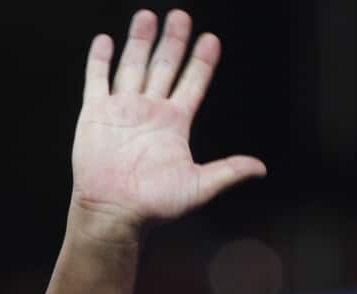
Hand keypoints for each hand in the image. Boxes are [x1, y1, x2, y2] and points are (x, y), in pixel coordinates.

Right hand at [70, 9, 264, 231]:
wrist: (115, 212)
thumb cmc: (157, 204)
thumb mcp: (200, 186)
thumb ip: (229, 172)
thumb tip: (260, 168)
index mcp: (176, 124)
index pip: (193, 84)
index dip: (202, 62)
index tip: (212, 40)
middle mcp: (151, 111)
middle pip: (165, 67)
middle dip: (174, 41)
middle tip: (182, 16)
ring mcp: (123, 109)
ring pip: (134, 66)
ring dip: (141, 41)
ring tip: (148, 16)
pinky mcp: (96, 113)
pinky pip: (98, 80)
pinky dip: (101, 60)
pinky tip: (107, 40)